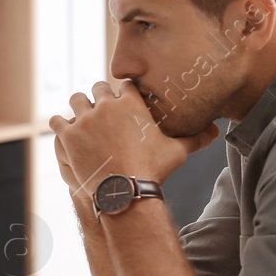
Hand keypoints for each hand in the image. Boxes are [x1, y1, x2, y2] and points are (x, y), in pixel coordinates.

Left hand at [49, 80, 219, 194]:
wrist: (124, 191)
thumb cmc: (153, 169)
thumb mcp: (178, 152)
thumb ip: (196, 139)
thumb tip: (217, 133)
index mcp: (132, 103)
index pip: (126, 85)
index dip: (125, 91)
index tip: (125, 98)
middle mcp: (106, 105)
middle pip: (99, 87)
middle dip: (101, 96)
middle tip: (104, 108)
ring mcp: (84, 119)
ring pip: (76, 100)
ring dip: (79, 106)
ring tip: (83, 115)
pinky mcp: (68, 135)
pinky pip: (57, 120)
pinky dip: (61, 124)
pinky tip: (65, 129)